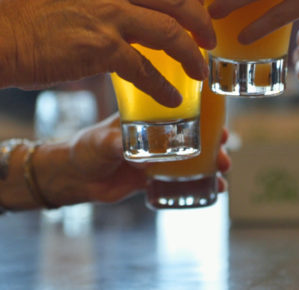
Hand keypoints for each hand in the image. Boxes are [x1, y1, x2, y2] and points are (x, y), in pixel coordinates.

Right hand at [3, 0, 216, 107]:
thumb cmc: (30, 15)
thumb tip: (135, 0)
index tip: (198, 1)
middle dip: (201, 20)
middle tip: (209, 39)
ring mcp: (108, 14)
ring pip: (170, 31)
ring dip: (191, 54)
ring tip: (199, 70)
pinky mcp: (101, 49)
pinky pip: (145, 69)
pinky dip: (163, 87)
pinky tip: (171, 99)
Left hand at [64, 114, 231, 203]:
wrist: (73, 177)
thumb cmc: (85, 149)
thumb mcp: (102, 141)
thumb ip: (120, 145)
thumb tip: (143, 157)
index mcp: (146, 116)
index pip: (180, 109)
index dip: (204, 113)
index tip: (220, 122)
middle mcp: (155, 134)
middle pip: (194, 133)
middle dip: (215, 140)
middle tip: (225, 149)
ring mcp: (156, 156)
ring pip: (192, 157)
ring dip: (211, 163)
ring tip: (223, 170)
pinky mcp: (152, 178)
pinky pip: (181, 180)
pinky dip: (198, 185)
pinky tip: (215, 190)